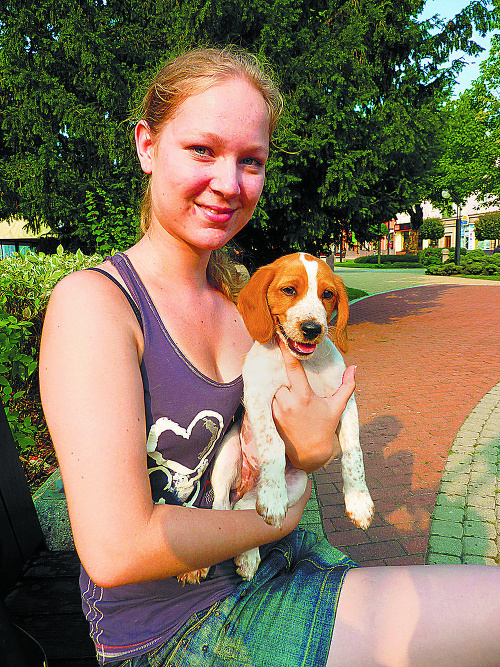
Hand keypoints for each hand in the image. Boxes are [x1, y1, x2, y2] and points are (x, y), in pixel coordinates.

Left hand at [272, 338, 355, 471]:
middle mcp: (287, 403)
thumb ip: (347, 386)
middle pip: (279, 378)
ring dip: (278, 388)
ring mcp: (276, 411)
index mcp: (303, 397)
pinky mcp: (269, 418)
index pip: (293, 368)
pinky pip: (267, 401)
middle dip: (284, 377)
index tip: (281, 337)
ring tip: (288, 395)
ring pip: (272, 389)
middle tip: (291, 380)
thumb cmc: (325, 427)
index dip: (286, 351)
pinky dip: (273, 398)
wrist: (309, 454)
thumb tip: (354, 368)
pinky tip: (281, 403)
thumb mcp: (337, 407)